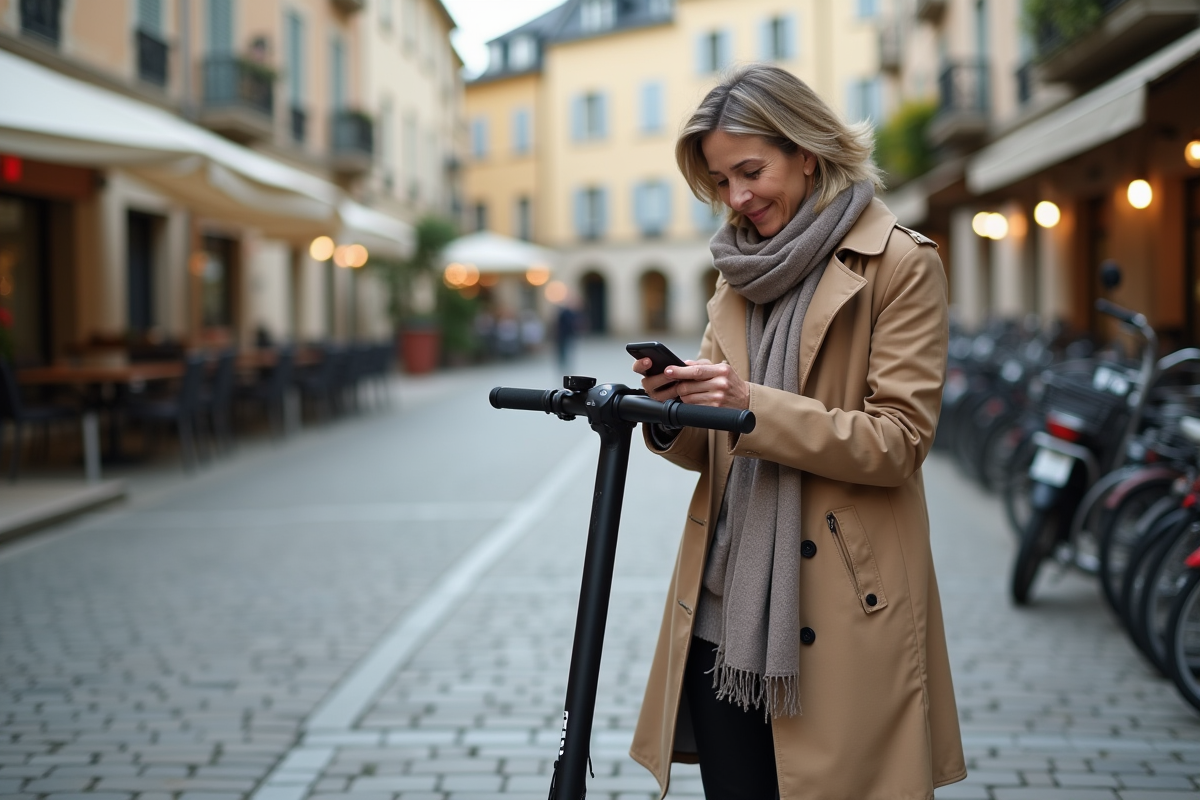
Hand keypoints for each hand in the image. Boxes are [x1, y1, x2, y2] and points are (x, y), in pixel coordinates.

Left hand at [632, 358, 748, 409]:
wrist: (745, 399)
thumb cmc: (730, 381)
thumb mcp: (720, 369)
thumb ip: (701, 364)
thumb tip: (682, 363)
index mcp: (721, 371)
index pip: (696, 371)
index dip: (679, 371)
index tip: (667, 370)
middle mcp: (720, 384)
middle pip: (688, 386)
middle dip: (678, 386)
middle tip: (676, 384)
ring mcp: (718, 399)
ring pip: (688, 398)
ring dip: (683, 396)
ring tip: (688, 393)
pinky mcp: (715, 410)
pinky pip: (694, 407)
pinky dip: (689, 404)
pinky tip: (693, 400)